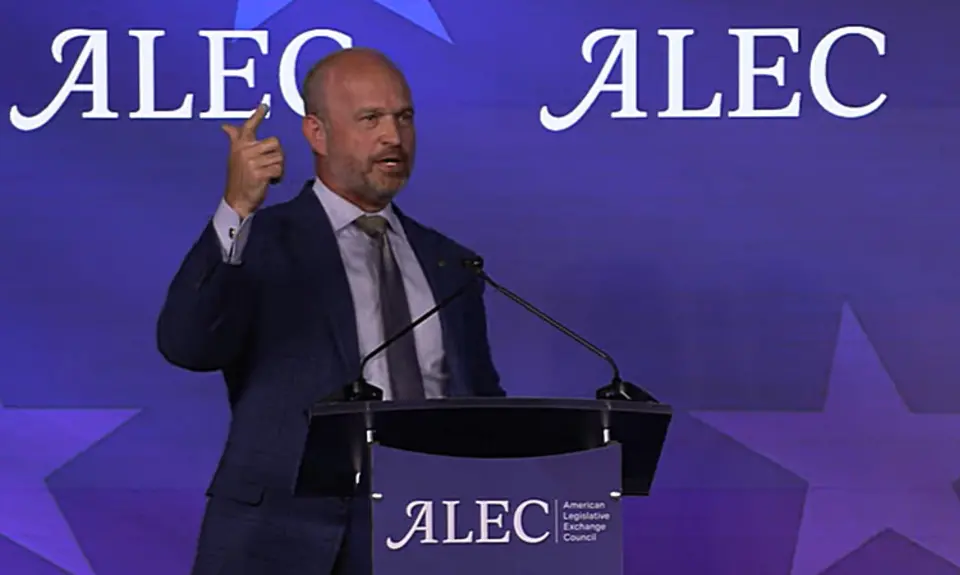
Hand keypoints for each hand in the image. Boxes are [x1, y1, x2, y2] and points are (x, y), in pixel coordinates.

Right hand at [221, 103, 283, 217]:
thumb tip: (226, 126)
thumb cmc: (239, 178)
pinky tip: (270, 181)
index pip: (249, 126)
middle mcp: (244, 151)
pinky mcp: (258, 173)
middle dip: (277, 155)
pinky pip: (278, 169)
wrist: (237, 200)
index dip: (257, 115)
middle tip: (268, 165)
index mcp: (239, 145)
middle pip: (275, 142)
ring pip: (279, 157)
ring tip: (267, 174)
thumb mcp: (235, 157)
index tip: (264, 105)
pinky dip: (278, 177)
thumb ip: (235, 140)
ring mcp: (251, 162)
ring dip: (278, 167)